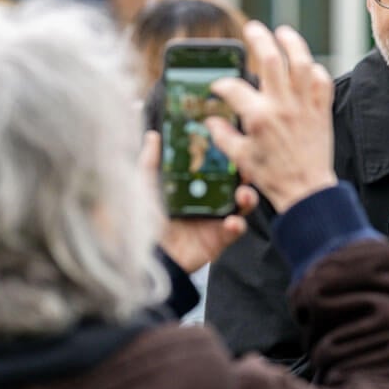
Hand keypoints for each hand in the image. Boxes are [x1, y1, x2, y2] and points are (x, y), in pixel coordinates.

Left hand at [139, 131, 257, 272]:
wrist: (145, 253)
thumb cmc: (141, 220)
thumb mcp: (144, 186)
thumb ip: (150, 162)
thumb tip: (153, 135)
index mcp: (192, 185)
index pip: (215, 166)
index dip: (225, 156)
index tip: (231, 142)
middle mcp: (207, 200)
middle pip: (233, 182)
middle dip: (243, 174)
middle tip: (245, 167)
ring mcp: (215, 219)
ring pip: (241, 204)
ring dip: (247, 197)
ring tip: (243, 195)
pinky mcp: (219, 239)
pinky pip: (236, 229)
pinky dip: (237, 224)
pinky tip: (231, 221)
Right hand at [207, 21, 336, 213]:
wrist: (307, 189)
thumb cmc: (273, 176)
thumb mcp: (241, 158)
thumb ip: (222, 136)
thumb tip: (210, 121)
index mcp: (258, 117)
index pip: (233, 87)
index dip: (220, 84)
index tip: (218, 86)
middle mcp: (282, 105)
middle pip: (271, 58)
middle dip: (259, 38)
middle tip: (252, 29)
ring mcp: (305, 106)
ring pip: (301, 62)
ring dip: (292, 43)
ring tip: (283, 32)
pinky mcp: (322, 110)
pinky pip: (323, 81)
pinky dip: (315, 70)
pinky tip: (307, 66)